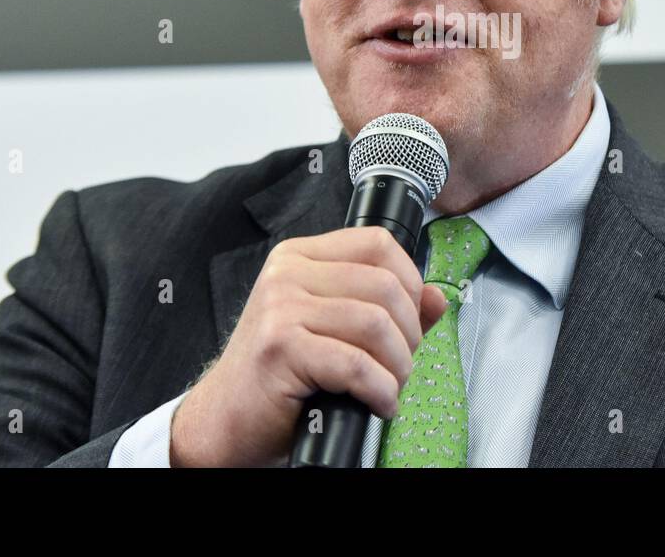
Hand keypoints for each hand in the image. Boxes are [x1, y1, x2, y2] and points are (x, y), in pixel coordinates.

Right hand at [170, 226, 447, 466]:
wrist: (226, 421)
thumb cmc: (281, 376)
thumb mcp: (335, 329)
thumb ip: (387, 310)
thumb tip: (438, 297)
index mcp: (301, 256)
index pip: (378, 243)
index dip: (410, 282)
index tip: (409, 321)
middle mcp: (287, 273)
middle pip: (384, 286)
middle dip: (408, 335)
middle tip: (399, 366)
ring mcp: (280, 307)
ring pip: (375, 324)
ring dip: (397, 367)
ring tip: (389, 387)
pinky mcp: (280, 347)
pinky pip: (355, 364)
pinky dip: (380, 390)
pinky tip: (378, 404)